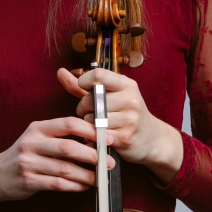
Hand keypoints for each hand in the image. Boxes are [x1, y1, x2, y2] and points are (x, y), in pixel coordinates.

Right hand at [0, 116, 115, 202]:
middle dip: (93, 155)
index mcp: (38, 128)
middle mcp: (32, 143)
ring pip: (65, 169)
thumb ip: (61, 136)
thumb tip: (95, 141)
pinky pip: (58, 184)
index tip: (107, 139)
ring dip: (87, 175)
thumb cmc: (25, 155)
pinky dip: (75, 186)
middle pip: (68, 147)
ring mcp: (28, 162)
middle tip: (109, 162)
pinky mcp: (28, 181)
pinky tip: (83, 186)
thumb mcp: (38, 138)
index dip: (90, 130)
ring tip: (101, 178)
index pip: (68, 123)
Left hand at [56, 67, 182, 183]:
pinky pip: (97, 135)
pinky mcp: (126, 137)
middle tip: (90, 114)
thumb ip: (82, 86)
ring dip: (88, 124)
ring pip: (92, 119)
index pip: (98, 75)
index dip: (84, 82)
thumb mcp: (110, 95)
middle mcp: (131, 99)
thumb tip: (60, 71)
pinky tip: (100, 136)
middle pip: (90, 100)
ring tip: (96, 125)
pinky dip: (94, 137)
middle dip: (83, 108)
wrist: (152, 139)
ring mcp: (130, 118)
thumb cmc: (125, 114)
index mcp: (126, 84)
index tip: (85, 91)